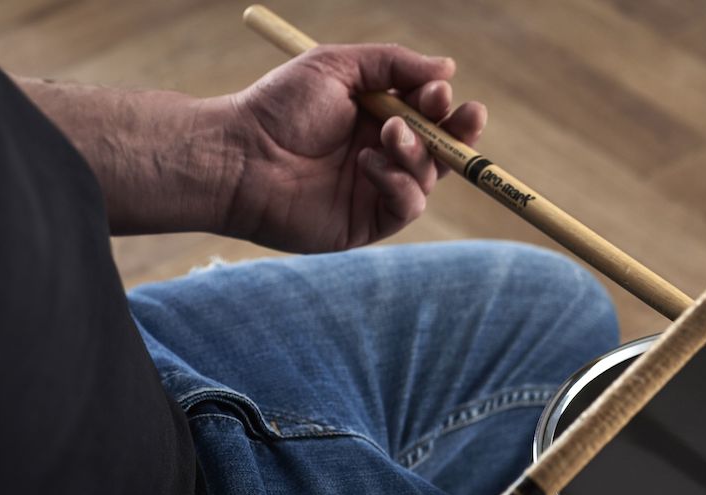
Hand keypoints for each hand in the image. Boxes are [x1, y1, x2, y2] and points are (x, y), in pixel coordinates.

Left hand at [221, 44, 486, 252]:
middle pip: (442, 147)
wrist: (239, 156)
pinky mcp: (368, 221)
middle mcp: (382, 152)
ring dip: (418, 151)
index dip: (443, 103)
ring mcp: (376, 189)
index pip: (429, 112)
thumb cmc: (278, 107)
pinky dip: (399, 183)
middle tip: (466, 115)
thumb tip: (447, 67)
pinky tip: (368, 165)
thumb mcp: (337, 66)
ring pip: (429, 175)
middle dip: (459, 131)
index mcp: (377, 116)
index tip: (439, 91)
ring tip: (387, 134)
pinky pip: (408, 205)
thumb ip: (393, 62)